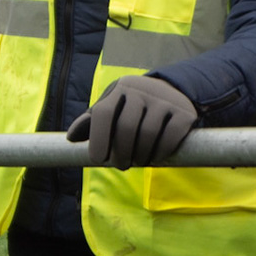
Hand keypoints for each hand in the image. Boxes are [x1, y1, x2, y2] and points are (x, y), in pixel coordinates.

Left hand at [65, 75, 197, 168]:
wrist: (173, 91)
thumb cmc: (133, 105)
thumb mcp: (112, 106)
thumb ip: (91, 121)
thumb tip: (71, 138)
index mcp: (120, 88)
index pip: (104, 113)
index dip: (99, 138)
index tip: (98, 159)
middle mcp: (142, 90)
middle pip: (127, 127)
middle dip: (122, 153)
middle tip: (122, 166)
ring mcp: (165, 100)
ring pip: (148, 135)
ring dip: (141, 156)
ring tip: (138, 162)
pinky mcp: (184, 112)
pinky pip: (170, 137)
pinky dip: (160, 153)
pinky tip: (154, 158)